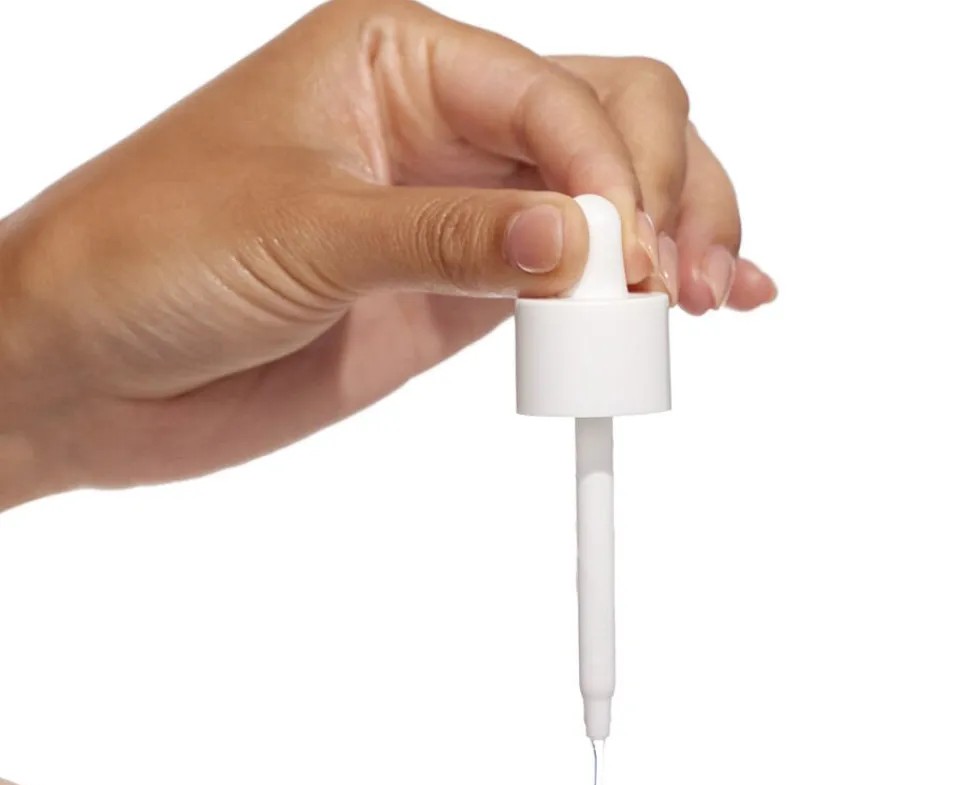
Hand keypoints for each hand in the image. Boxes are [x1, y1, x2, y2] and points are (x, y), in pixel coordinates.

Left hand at [0, 0, 775, 507]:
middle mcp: (439, 127)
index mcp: (397, 57)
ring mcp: (454, 217)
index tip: (629, 261)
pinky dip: (622, 305)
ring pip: (605, 204)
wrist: (84, 369)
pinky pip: (562, 288)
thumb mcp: (301, 232)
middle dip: (666, 194)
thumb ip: (447, 238)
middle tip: (678, 285)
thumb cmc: (144, 257)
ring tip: (713, 302)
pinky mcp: (452, 301)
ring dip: (673, 243)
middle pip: (610, 124)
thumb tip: (579, 242)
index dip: (614, 176)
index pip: (556, 94)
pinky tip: (678, 317)